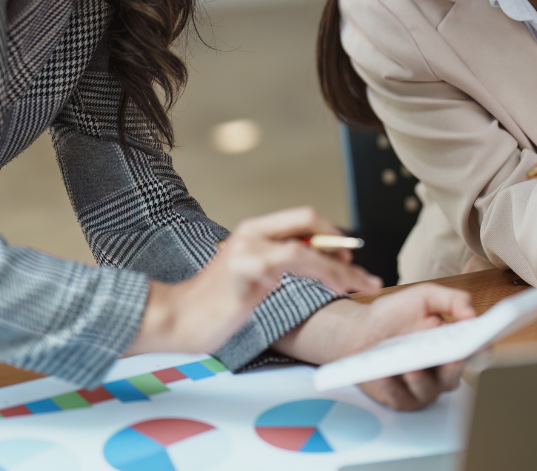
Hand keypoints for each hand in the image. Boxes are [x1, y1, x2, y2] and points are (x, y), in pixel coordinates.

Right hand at [126, 206, 381, 355]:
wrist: (174, 318)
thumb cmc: (213, 305)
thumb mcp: (253, 278)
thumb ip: (279, 264)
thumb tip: (318, 262)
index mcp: (253, 230)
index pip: (303, 218)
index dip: (332, 234)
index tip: (350, 260)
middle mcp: (252, 232)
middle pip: (308, 218)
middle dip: (341, 242)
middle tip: (361, 271)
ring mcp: (249, 248)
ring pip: (308, 245)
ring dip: (341, 266)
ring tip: (361, 284)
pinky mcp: (248, 268)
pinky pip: (296, 262)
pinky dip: (324, 272)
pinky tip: (337, 286)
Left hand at [273, 284, 477, 410]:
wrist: (360, 329)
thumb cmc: (395, 314)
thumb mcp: (424, 297)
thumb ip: (452, 300)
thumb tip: (472, 314)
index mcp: (451, 345)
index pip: (475, 353)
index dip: (481, 350)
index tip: (481, 344)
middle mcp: (441, 370)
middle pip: (454, 376)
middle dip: (452, 369)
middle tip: (451, 358)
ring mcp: (422, 387)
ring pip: (428, 391)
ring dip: (420, 380)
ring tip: (411, 367)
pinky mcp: (400, 399)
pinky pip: (400, 399)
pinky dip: (392, 387)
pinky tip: (384, 374)